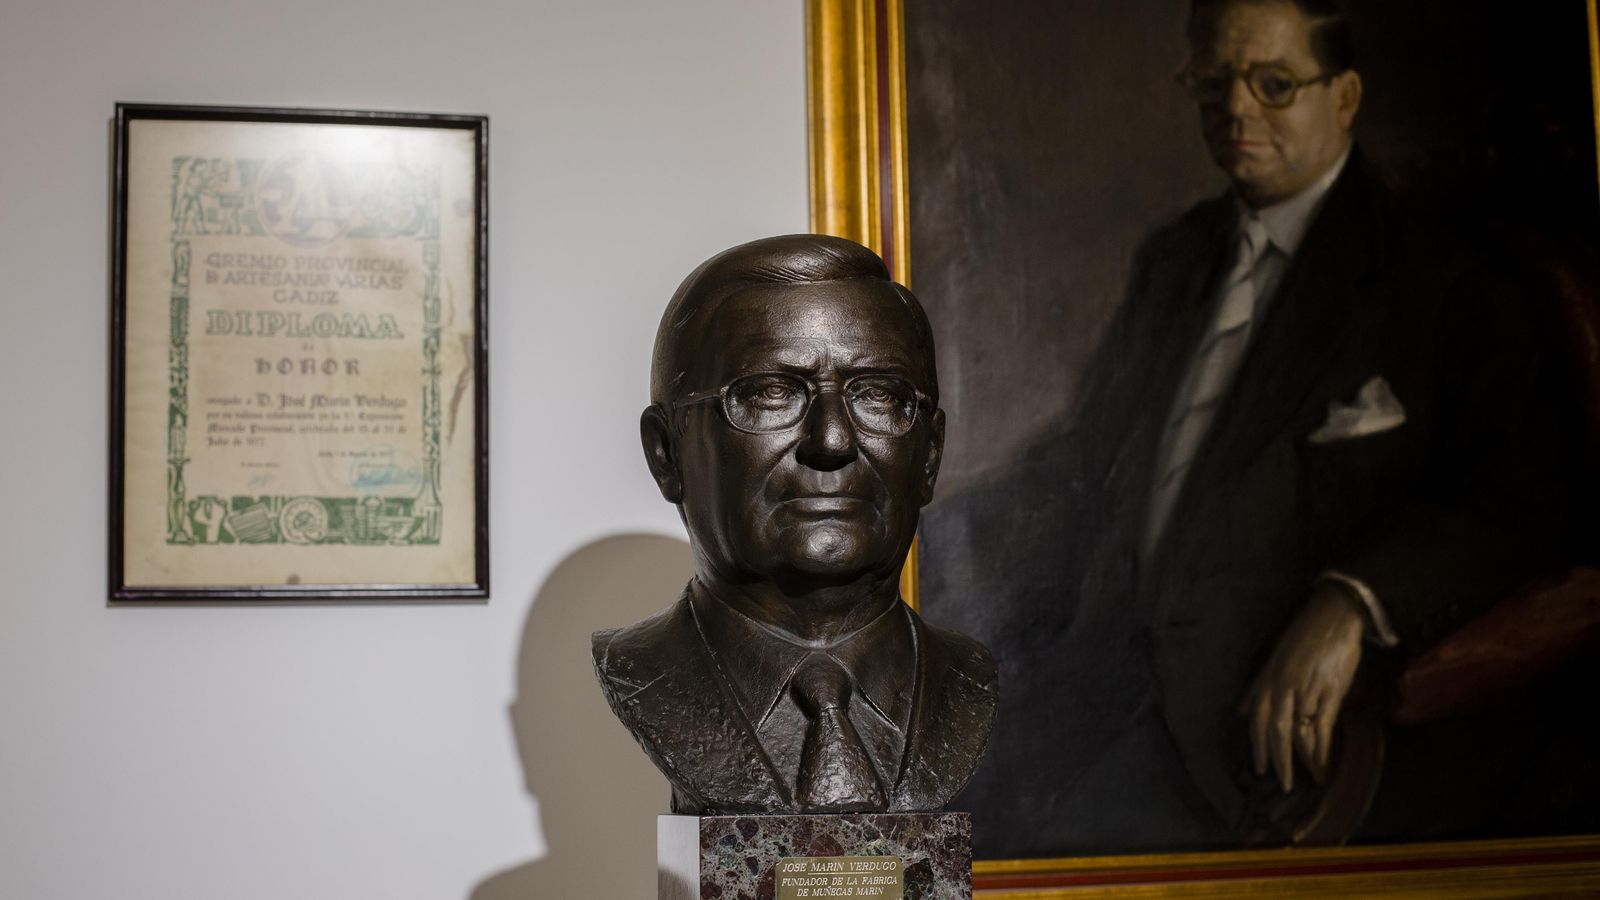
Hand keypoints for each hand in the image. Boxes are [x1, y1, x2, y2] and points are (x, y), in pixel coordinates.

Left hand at [1240, 583, 1366, 791]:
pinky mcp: (1332, 691)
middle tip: (1284, 784)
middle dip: (1279, 761)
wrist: (1334, 617)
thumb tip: (1242, 713)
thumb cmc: (1302, 638)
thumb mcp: (1273, 661)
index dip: (1258, 747)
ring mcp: (1308, 690)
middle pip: (1277, 731)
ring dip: (1304, 758)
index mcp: (1269, 680)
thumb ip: (1258, 688)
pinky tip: (1323, 762)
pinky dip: (1323, 746)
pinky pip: (1324, 724)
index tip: (1260, 769)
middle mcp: (1285, 687)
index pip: (1258, 721)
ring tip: (1309, 778)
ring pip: (1301, 731)